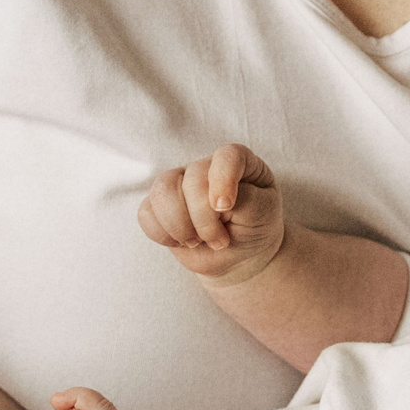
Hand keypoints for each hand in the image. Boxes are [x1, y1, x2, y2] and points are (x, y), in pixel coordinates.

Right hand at [141, 143, 286, 284]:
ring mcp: (179, 183)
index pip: (227, 156)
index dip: (222, 180)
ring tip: (197, 242)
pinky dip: (162, 234)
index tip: (224, 208)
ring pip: (162, 192)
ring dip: (179, 226)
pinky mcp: (159, 205)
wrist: (239, 252)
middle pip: (192, 180)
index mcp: (238, 162)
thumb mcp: (262, 214)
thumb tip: (215, 200)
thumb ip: (246, 201)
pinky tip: (181, 242)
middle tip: (220, 241)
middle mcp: (205, 167)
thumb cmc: (255, 226)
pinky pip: (146, 213)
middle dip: (204, 219)